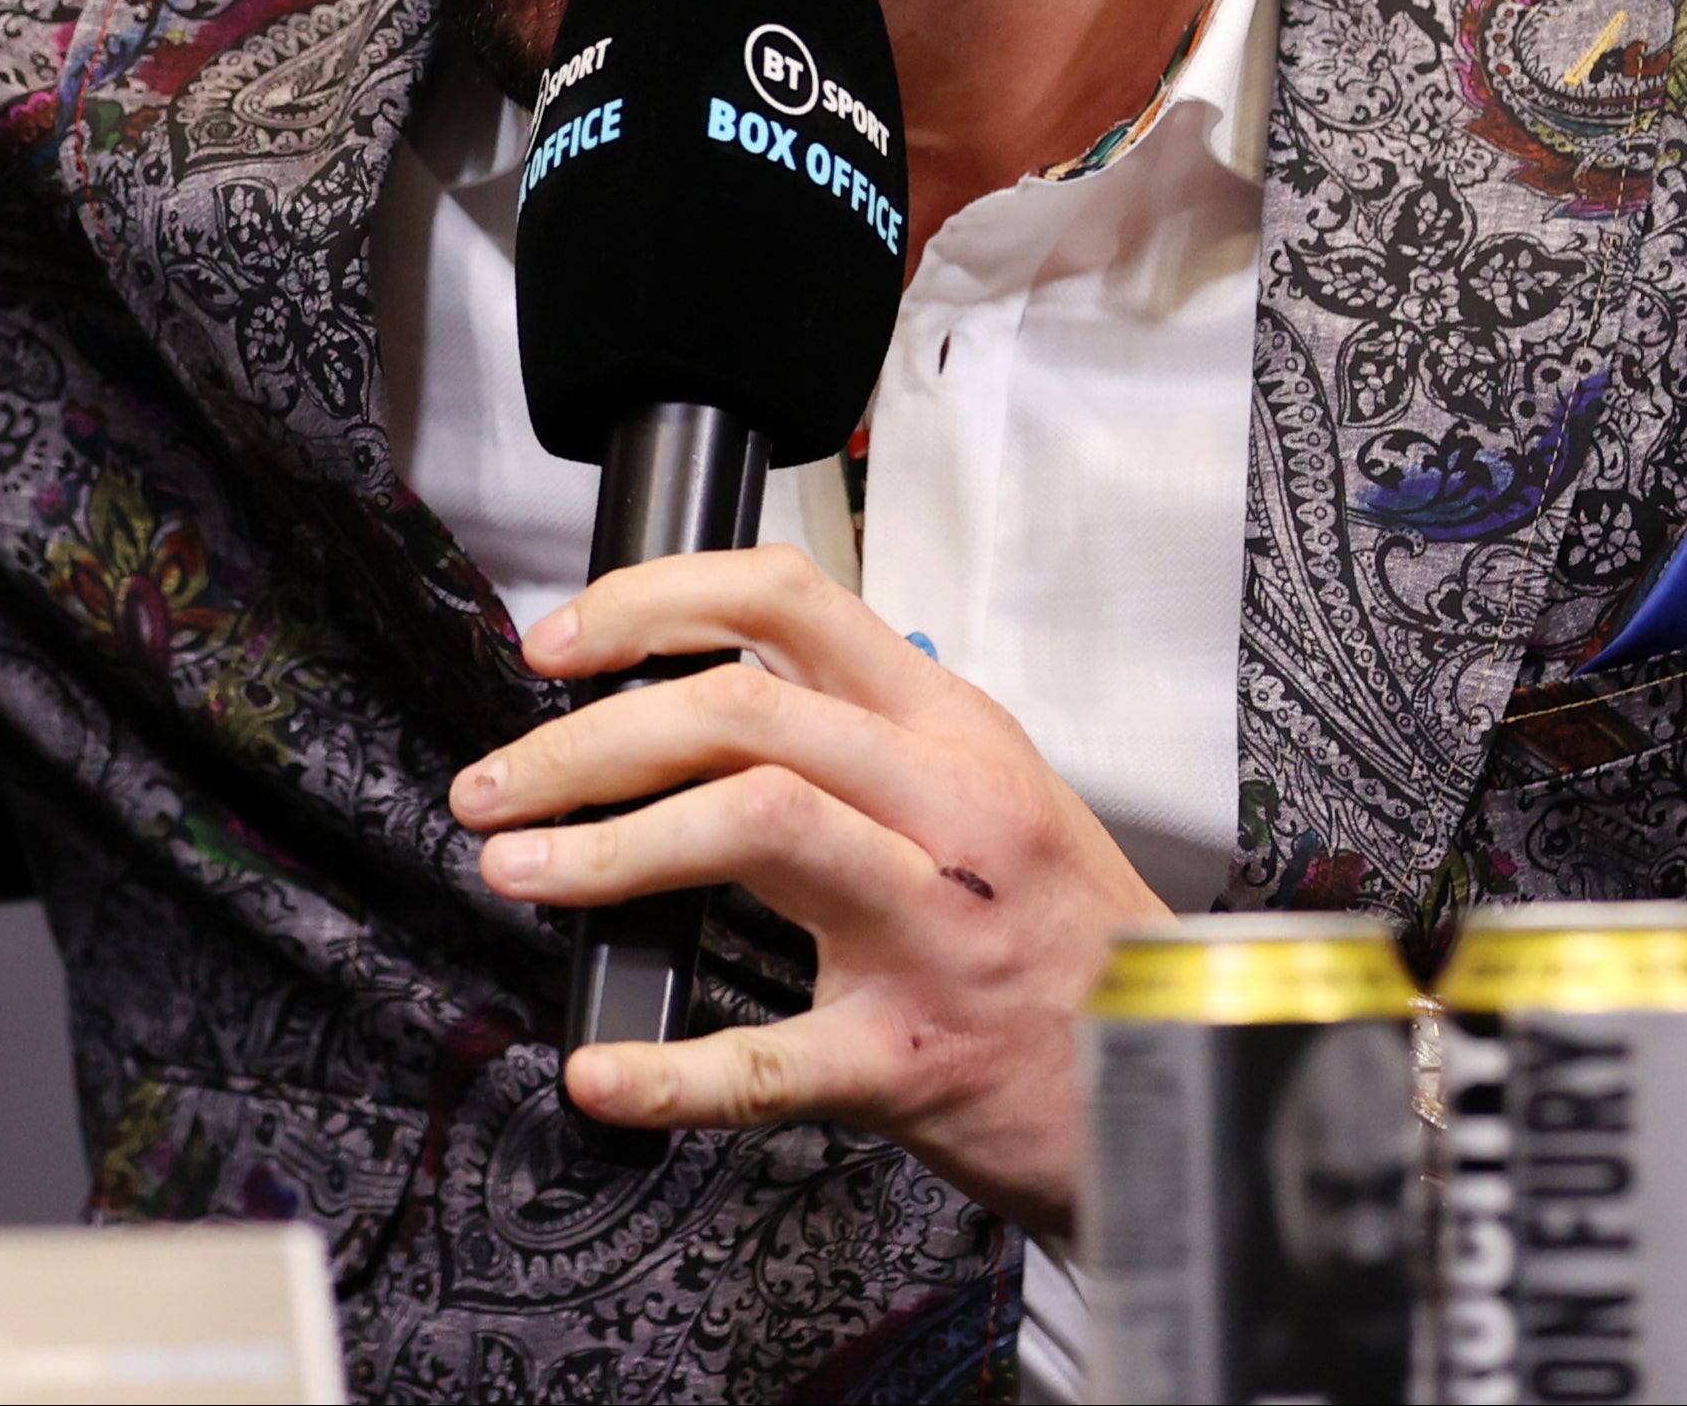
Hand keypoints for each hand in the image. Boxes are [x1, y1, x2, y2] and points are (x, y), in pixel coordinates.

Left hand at [449, 543, 1163, 1238]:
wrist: (1190, 1084)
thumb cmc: (1062, 942)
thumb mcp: (983, 799)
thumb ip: (856, 740)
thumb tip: (680, 699)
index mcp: (952, 732)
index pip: (787, 601)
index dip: (649, 605)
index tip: (556, 645)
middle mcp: (948, 809)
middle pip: (736, 711)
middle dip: (584, 741)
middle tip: (496, 783)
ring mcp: (936, 929)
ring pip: (752, 825)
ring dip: (607, 848)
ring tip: (518, 869)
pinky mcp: (918, 1057)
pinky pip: (772, 1057)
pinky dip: (670, 1069)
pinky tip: (601, 1070)